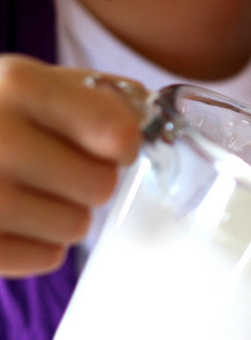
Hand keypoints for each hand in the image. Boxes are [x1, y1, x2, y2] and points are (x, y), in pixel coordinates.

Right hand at [0, 55, 143, 276]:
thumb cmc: (1, 114)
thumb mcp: (36, 82)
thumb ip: (100, 94)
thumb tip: (148, 119)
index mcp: (20, 85)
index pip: (116, 130)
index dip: (126, 145)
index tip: (117, 147)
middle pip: (101, 185)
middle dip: (91, 180)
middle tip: (61, 168)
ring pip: (76, 226)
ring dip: (65, 213)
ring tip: (32, 191)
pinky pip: (46, 257)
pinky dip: (38, 243)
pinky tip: (13, 216)